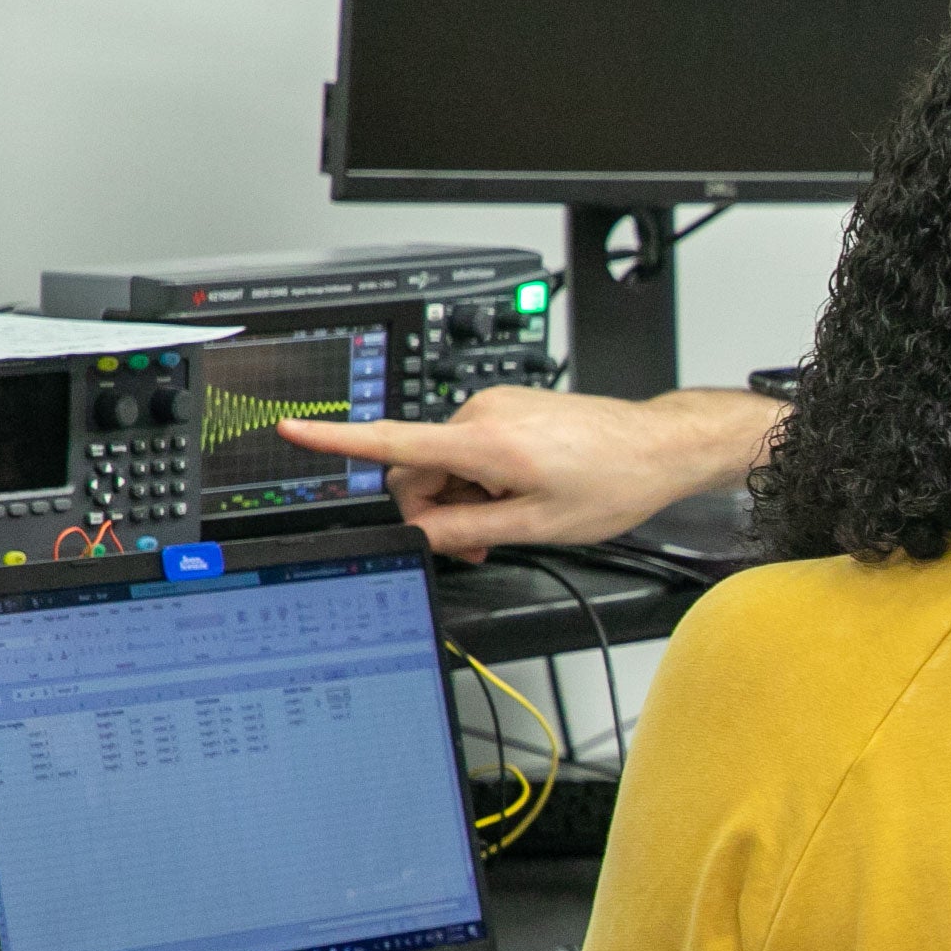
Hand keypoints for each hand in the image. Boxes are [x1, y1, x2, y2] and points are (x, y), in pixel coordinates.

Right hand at [277, 387, 785, 559]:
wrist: (657, 447)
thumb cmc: (612, 481)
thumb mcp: (534, 526)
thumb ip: (465, 529)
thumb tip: (420, 533)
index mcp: (483, 441)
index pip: (392, 440)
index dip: (336, 440)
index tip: (292, 430)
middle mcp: (482, 413)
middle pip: (419, 468)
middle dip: (437, 510)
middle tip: (477, 544)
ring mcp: (496, 406)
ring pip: (446, 463)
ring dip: (463, 498)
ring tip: (507, 524)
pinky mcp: (509, 408)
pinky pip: (470, 448)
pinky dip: (480, 478)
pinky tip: (515, 498)